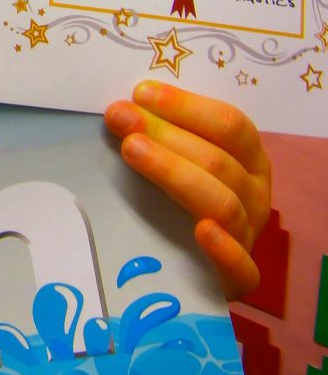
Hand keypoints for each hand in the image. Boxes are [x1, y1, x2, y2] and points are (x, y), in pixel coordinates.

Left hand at [103, 81, 270, 300]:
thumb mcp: (177, 161)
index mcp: (249, 157)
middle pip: (218, 159)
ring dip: (175, 173)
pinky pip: (241, 268)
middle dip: (165, 134)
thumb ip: (159, 136)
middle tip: (120, 118)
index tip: (140, 93)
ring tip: (132, 151)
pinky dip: (224, 249)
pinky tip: (202, 232)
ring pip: (221, 202)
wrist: (189, 267)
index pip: (228, 124)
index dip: (185, 106)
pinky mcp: (239, 280)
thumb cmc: (178, 201)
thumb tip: (120, 108)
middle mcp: (255, 193)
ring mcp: (249, 235)